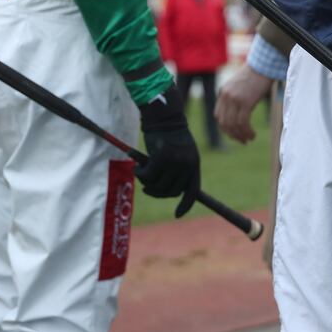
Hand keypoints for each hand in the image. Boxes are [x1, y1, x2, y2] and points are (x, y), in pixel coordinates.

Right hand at [137, 84, 200, 217]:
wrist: (162, 116)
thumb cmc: (168, 133)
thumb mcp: (178, 151)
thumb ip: (177, 169)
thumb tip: (168, 191)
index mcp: (194, 163)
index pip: (192, 190)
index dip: (185, 204)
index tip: (178, 215)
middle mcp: (186, 165)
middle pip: (171, 192)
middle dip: (157, 193)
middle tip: (146, 188)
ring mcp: (174, 162)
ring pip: (157, 185)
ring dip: (146, 182)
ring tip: (141, 172)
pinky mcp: (160, 158)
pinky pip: (147, 176)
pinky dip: (140, 173)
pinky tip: (137, 166)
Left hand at [214, 65, 273, 142]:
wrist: (264, 66)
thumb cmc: (255, 77)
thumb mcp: (239, 87)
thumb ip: (234, 98)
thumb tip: (236, 116)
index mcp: (223, 92)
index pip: (218, 116)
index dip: (225, 128)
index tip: (234, 134)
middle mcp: (226, 96)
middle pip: (224, 122)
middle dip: (232, 135)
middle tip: (242, 141)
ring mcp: (234, 99)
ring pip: (233, 124)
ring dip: (241, 135)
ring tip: (249, 139)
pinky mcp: (245, 101)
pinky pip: (243, 122)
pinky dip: (247, 131)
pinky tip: (252, 134)